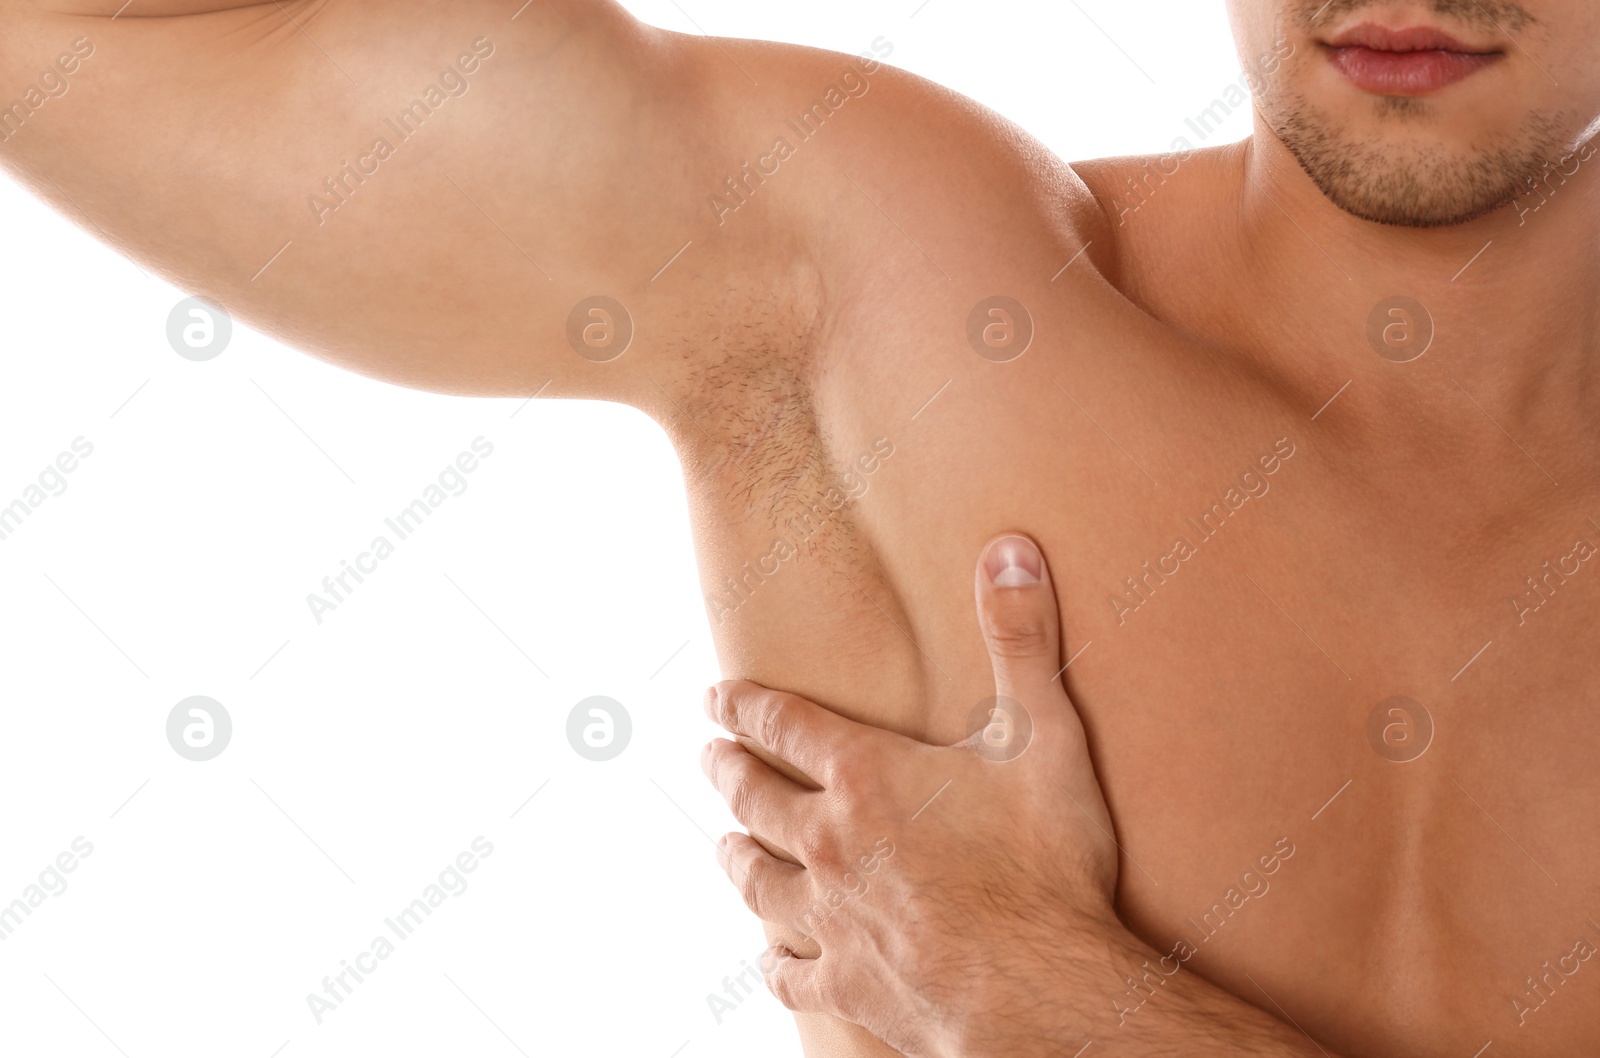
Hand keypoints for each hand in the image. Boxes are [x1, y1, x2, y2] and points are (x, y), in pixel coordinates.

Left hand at [701, 533, 1129, 1057]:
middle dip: (726, 770)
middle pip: (754, 797)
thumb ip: (1021, 638)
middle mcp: (828, 841)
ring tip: (725, 843)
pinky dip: (774, 960)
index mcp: (867, 775)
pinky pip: (788, 971)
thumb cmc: (1044, 863)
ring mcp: (829, 917)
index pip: (783, 723)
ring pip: (756, 879)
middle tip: (707, 757)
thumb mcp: (1043, 734)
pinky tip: (770, 956)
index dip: (743, 704)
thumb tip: (1008, 548)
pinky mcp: (845, 983)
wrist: (1039, 990)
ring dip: (736, 856)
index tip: (715, 696)